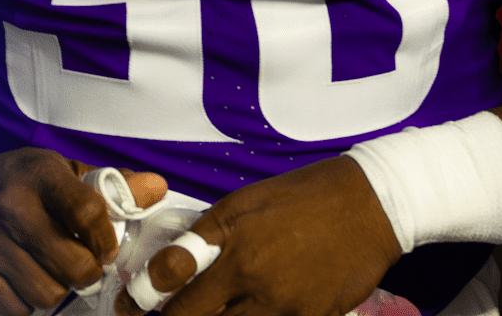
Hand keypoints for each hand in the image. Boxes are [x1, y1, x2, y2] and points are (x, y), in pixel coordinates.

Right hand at [0, 148, 169, 315]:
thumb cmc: (13, 184)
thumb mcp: (56, 173)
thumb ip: (108, 185)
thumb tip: (158, 189)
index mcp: (38, 173)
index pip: (90, 212)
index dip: (106, 238)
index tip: (104, 246)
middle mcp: (9, 204)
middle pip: (74, 265)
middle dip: (85, 273)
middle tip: (79, 265)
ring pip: (48, 294)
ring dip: (55, 289)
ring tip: (46, 269)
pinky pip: (18, 309)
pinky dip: (26, 302)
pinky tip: (20, 278)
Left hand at [114, 157, 399, 315]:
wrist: (372, 205)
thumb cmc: (304, 197)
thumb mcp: (245, 202)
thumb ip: (207, 234)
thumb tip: (173, 261)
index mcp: (232, 244)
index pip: (172, 286)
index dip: (143, 303)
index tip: (129, 307)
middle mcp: (253, 279)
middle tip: (166, 315)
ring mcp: (285, 307)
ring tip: (209, 311)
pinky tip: (250, 311)